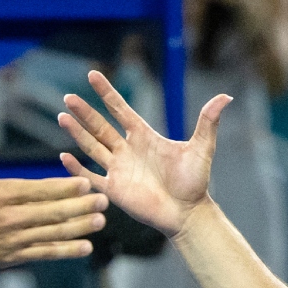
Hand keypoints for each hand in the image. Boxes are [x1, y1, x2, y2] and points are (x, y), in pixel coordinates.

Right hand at [0, 112, 106, 273]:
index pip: (38, 190)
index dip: (64, 188)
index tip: (85, 183)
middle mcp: (8, 219)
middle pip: (51, 212)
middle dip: (80, 206)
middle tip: (103, 199)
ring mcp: (12, 240)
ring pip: (52, 234)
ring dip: (79, 227)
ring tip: (100, 221)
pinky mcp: (12, 257)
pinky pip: (44, 253)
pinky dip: (66, 251)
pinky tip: (85, 247)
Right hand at [59, 72, 229, 237]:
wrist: (187, 213)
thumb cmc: (195, 181)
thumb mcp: (202, 148)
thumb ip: (208, 122)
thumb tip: (226, 96)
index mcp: (144, 136)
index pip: (120, 109)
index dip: (106, 93)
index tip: (92, 75)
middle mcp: (127, 150)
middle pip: (100, 126)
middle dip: (84, 111)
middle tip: (67, 97)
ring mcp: (118, 169)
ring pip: (92, 147)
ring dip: (77, 133)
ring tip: (62, 117)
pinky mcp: (114, 190)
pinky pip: (91, 177)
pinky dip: (76, 169)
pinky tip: (63, 156)